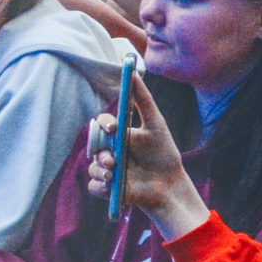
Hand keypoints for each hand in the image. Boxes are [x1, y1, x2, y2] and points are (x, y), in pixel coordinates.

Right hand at [86, 71, 209, 233]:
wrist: (168, 182)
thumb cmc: (162, 151)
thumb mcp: (155, 123)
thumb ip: (143, 99)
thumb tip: (133, 72)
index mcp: (118, 135)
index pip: (103, 124)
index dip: (104, 123)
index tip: (114, 127)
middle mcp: (109, 150)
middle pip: (93, 145)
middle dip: (101, 152)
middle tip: (112, 159)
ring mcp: (106, 169)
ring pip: (92, 167)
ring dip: (100, 170)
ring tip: (113, 175)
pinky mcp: (106, 189)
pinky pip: (94, 187)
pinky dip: (100, 187)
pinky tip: (111, 187)